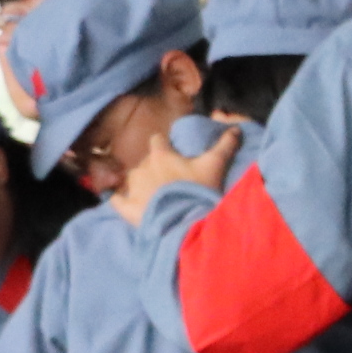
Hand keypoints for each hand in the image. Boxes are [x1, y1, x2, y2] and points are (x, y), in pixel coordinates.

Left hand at [114, 115, 241, 222]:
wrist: (186, 224)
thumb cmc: (198, 191)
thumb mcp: (214, 167)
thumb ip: (224, 146)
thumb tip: (235, 128)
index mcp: (160, 155)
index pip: (157, 139)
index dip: (165, 145)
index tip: (173, 152)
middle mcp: (142, 167)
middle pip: (145, 161)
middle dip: (155, 167)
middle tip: (170, 179)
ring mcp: (132, 188)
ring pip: (133, 179)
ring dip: (142, 183)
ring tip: (155, 195)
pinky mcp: (126, 208)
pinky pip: (116, 199)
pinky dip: (120, 199)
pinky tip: (128, 202)